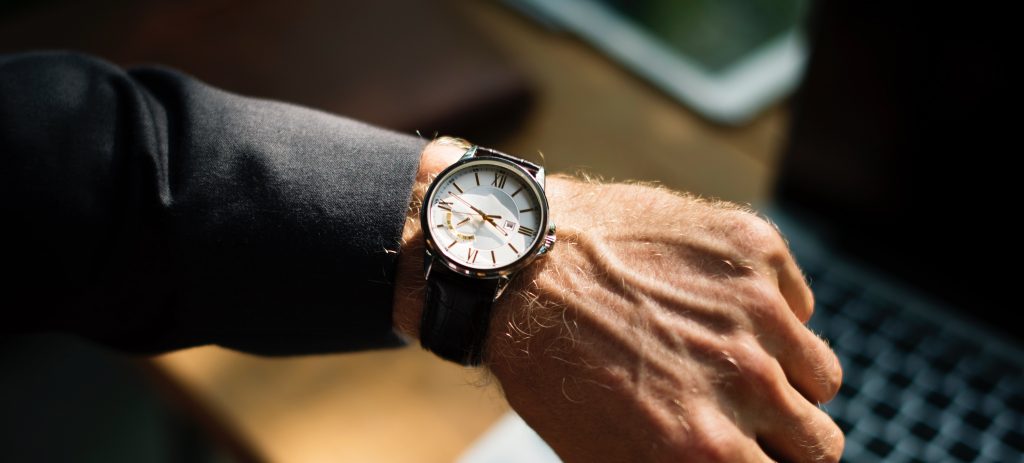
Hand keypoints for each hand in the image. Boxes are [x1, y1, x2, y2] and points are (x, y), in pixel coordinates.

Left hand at [394, 141, 842, 462]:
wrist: (520, 261)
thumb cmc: (549, 365)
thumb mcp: (603, 454)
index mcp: (706, 449)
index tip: (755, 454)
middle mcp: (745, 381)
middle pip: (821, 442)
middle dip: (786, 437)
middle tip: (740, 414)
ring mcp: (756, 309)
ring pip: (820, 375)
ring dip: (783, 375)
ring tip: (724, 357)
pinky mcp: (755, 249)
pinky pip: (797, 304)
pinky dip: (768, 311)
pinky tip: (709, 303)